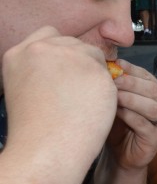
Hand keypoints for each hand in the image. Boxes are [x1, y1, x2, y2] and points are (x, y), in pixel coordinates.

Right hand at [2, 26, 115, 166]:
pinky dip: (106, 88)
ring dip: (93, 74)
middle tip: (77, 91)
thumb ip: (42, 68)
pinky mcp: (96, 70)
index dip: (61, 53)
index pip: (49, 35)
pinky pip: (109, 73)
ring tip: (83, 101)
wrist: (46, 149)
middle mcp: (44, 49)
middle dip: (80, 63)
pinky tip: (96, 105)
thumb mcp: (25, 86)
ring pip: (94, 56)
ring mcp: (71, 57)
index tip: (64, 72)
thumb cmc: (35, 127)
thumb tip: (67, 62)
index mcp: (20, 53)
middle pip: (75, 44)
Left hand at [104, 60, 156, 171]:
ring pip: (153, 108)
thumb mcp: (118, 101)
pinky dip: (130, 117)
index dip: (133, 70)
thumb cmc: (118, 124)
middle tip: (115, 79)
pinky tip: (117, 112)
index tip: (116, 64)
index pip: (149, 77)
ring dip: (133, 100)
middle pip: (155, 91)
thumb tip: (108, 64)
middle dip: (134, 83)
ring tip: (115, 96)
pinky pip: (145, 126)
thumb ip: (119, 85)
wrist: (119, 154)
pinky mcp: (156, 140)